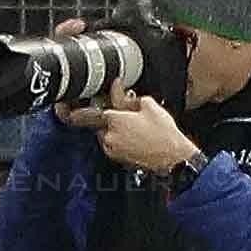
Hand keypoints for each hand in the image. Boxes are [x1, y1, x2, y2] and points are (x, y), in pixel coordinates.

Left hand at [83, 96, 198, 176]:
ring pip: (108, 136)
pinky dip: (123, 141)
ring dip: (117, 130)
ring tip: (137, 127)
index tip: (75, 109)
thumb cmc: (164, 134)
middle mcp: (110, 137)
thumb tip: (119, 89)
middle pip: (101, 124)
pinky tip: (139, 138)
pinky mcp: (122, 161)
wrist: (175, 159)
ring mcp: (115, 151)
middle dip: (111, 118)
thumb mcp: (148, 105)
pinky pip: (117, 146)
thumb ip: (128, 97)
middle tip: (127, 114)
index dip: (84, 109)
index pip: (90, 113)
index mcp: (113, 120)